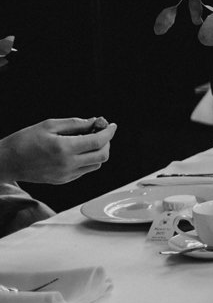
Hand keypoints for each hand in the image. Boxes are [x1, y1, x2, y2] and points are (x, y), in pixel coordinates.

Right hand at [0, 117, 115, 185]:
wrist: (6, 162)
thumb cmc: (24, 141)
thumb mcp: (48, 125)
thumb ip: (74, 124)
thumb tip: (94, 121)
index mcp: (64, 149)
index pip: (98, 142)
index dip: (108, 132)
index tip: (112, 125)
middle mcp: (67, 164)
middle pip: (102, 155)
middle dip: (107, 142)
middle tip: (101, 132)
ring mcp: (66, 175)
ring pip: (96, 165)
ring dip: (99, 152)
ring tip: (90, 141)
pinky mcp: (63, 180)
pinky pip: (84, 171)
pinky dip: (88, 160)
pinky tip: (79, 151)